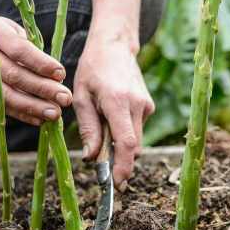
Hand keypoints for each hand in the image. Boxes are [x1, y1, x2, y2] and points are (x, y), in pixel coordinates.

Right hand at [0, 12, 71, 124]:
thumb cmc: (0, 34)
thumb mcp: (16, 30)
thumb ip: (33, 50)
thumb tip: (57, 77)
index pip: (19, 50)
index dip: (41, 64)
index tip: (61, 74)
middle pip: (13, 76)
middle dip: (42, 89)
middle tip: (64, 98)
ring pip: (5, 95)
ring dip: (33, 107)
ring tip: (54, 113)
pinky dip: (21, 114)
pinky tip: (39, 119)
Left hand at [74, 23, 154, 188]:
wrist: (115, 46)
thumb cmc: (93, 69)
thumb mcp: (81, 97)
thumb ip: (88, 129)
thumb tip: (91, 158)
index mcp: (118, 101)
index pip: (126, 143)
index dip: (123, 167)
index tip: (116, 184)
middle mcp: (137, 105)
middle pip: (133, 147)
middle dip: (119, 162)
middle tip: (102, 169)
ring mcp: (146, 105)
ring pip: (135, 139)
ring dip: (119, 146)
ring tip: (101, 131)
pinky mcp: (148, 106)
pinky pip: (136, 129)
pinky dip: (124, 133)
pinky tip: (111, 118)